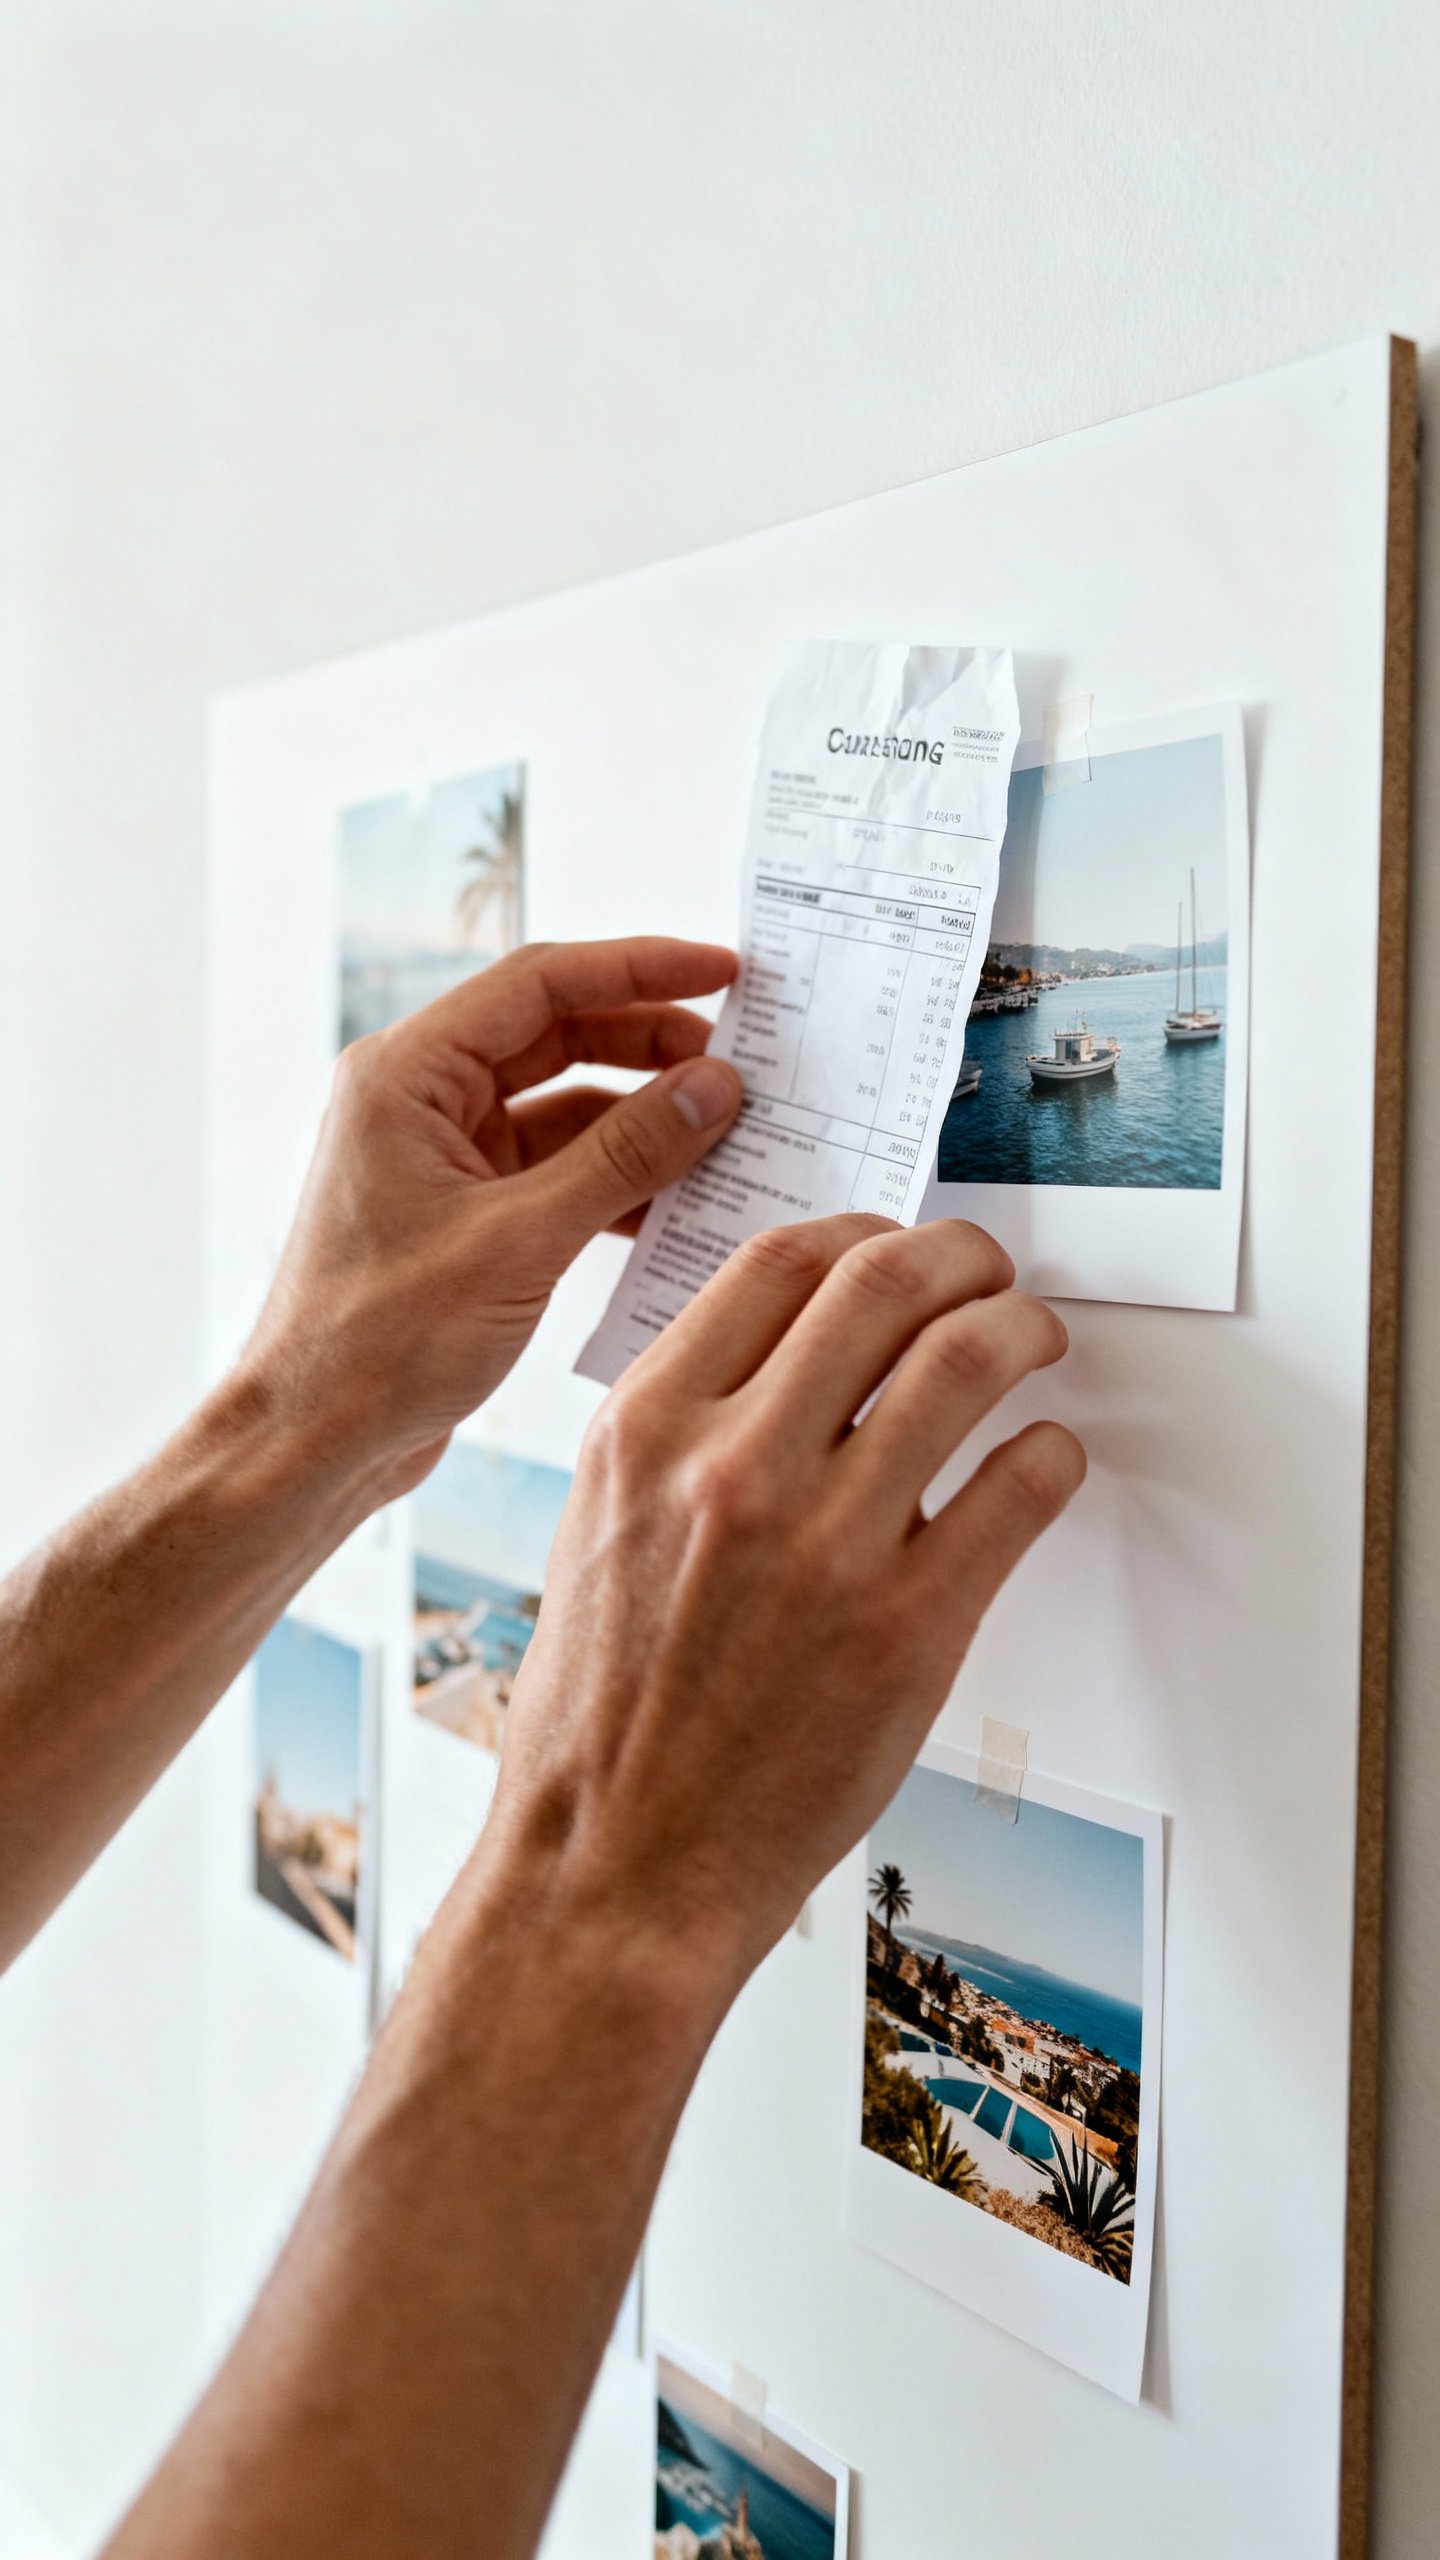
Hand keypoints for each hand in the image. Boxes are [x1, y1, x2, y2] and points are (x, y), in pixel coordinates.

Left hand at [242, 938, 741, 1495]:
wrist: (314, 1442)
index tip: (726, 971)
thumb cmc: (381, 1341)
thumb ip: (625, 1156)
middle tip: (742, 1061)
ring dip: (642, 1119)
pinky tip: (682, 1201)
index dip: (639, 968)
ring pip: (564, 1109)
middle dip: (651, 1044)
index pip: (540, 985)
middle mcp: (419, 1102)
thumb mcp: (522, 1239)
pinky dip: (617, 1180)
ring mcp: (442, 1160)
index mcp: (406, 1075)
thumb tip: (714, 1088)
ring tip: (728, 1131)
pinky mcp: (465, 1217)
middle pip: (556, 1036)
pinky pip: (557, 1172)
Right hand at [490, 1214, 1084, 2003]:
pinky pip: (1017, 1488)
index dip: (863, 1233)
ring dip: (1022, 1331)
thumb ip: (681, 1428)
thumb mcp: (597, 1526)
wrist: (615, 1867)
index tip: (896, 1248)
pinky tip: (1040, 1458)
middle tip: (989, 1273)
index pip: (780, 1260)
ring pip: (966, 1363)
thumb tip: (782, 1352)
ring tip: (1033, 1343)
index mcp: (647, 1430)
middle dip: (961, 1256)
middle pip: (885, 1283)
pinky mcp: (909, 1628)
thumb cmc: (600, 1717)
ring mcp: (828, 1545)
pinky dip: (1048, 1452)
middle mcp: (734, 1468)